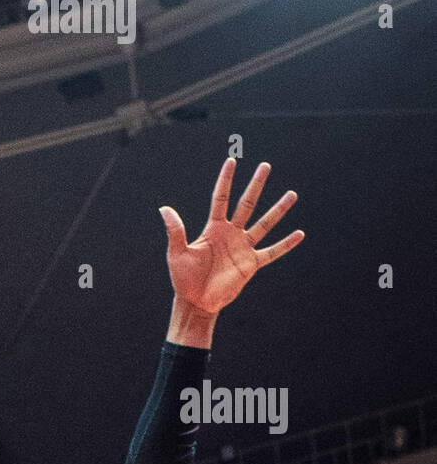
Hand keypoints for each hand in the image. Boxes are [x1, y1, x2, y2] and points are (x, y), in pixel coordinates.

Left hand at [160, 158, 303, 316]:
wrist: (195, 302)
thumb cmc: (183, 279)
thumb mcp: (177, 253)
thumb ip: (175, 231)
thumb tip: (164, 208)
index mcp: (213, 229)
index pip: (221, 199)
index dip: (225, 180)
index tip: (231, 161)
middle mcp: (231, 234)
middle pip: (246, 204)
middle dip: (255, 185)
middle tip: (265, 166)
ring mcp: (243, 248)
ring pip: (264, 224)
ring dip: (277, 209)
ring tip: (292, 194)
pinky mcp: (251, 264)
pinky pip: (272, 252)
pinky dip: (286, 244)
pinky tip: (299, 234)